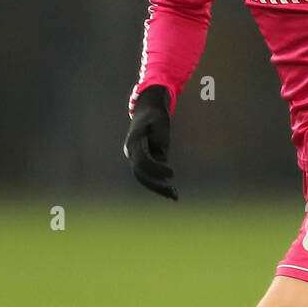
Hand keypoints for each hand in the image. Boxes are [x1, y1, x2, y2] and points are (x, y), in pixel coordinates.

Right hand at [123, 85, 177, 199]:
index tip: (172, 173)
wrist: (148, 110)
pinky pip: (150, 175)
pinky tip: (173, 192)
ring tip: (175, 196)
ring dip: (158, 188)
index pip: (143, 161)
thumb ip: (160, 134)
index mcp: (134, 142)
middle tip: (173, 193)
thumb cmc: (155, 114)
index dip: (156, 169)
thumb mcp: (160, 120)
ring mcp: (137, 157)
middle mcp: (132, 152)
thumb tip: (160, 150)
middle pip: (141, 174)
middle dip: (156, 185)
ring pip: (144, 178)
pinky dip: (160, 184)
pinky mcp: (145, 160)